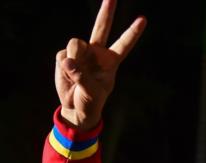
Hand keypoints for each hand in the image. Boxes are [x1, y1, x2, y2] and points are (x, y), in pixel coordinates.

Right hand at [54, 0, 145, 129]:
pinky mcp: (64, 56)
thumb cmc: (90, 101)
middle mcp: (96, 52)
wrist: (75, 107)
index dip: (133, 32)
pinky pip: (62, 56)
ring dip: (74, 58)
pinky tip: (67, 76)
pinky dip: (63, 68)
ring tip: (74, 74)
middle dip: (106, 11)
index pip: (124, 44)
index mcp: (111, 60)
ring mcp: (80, 53)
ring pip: (75, 44)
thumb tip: (67, 61)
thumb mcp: (92, 93)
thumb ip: (82, 77)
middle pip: (101, 27)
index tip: (143, 19)